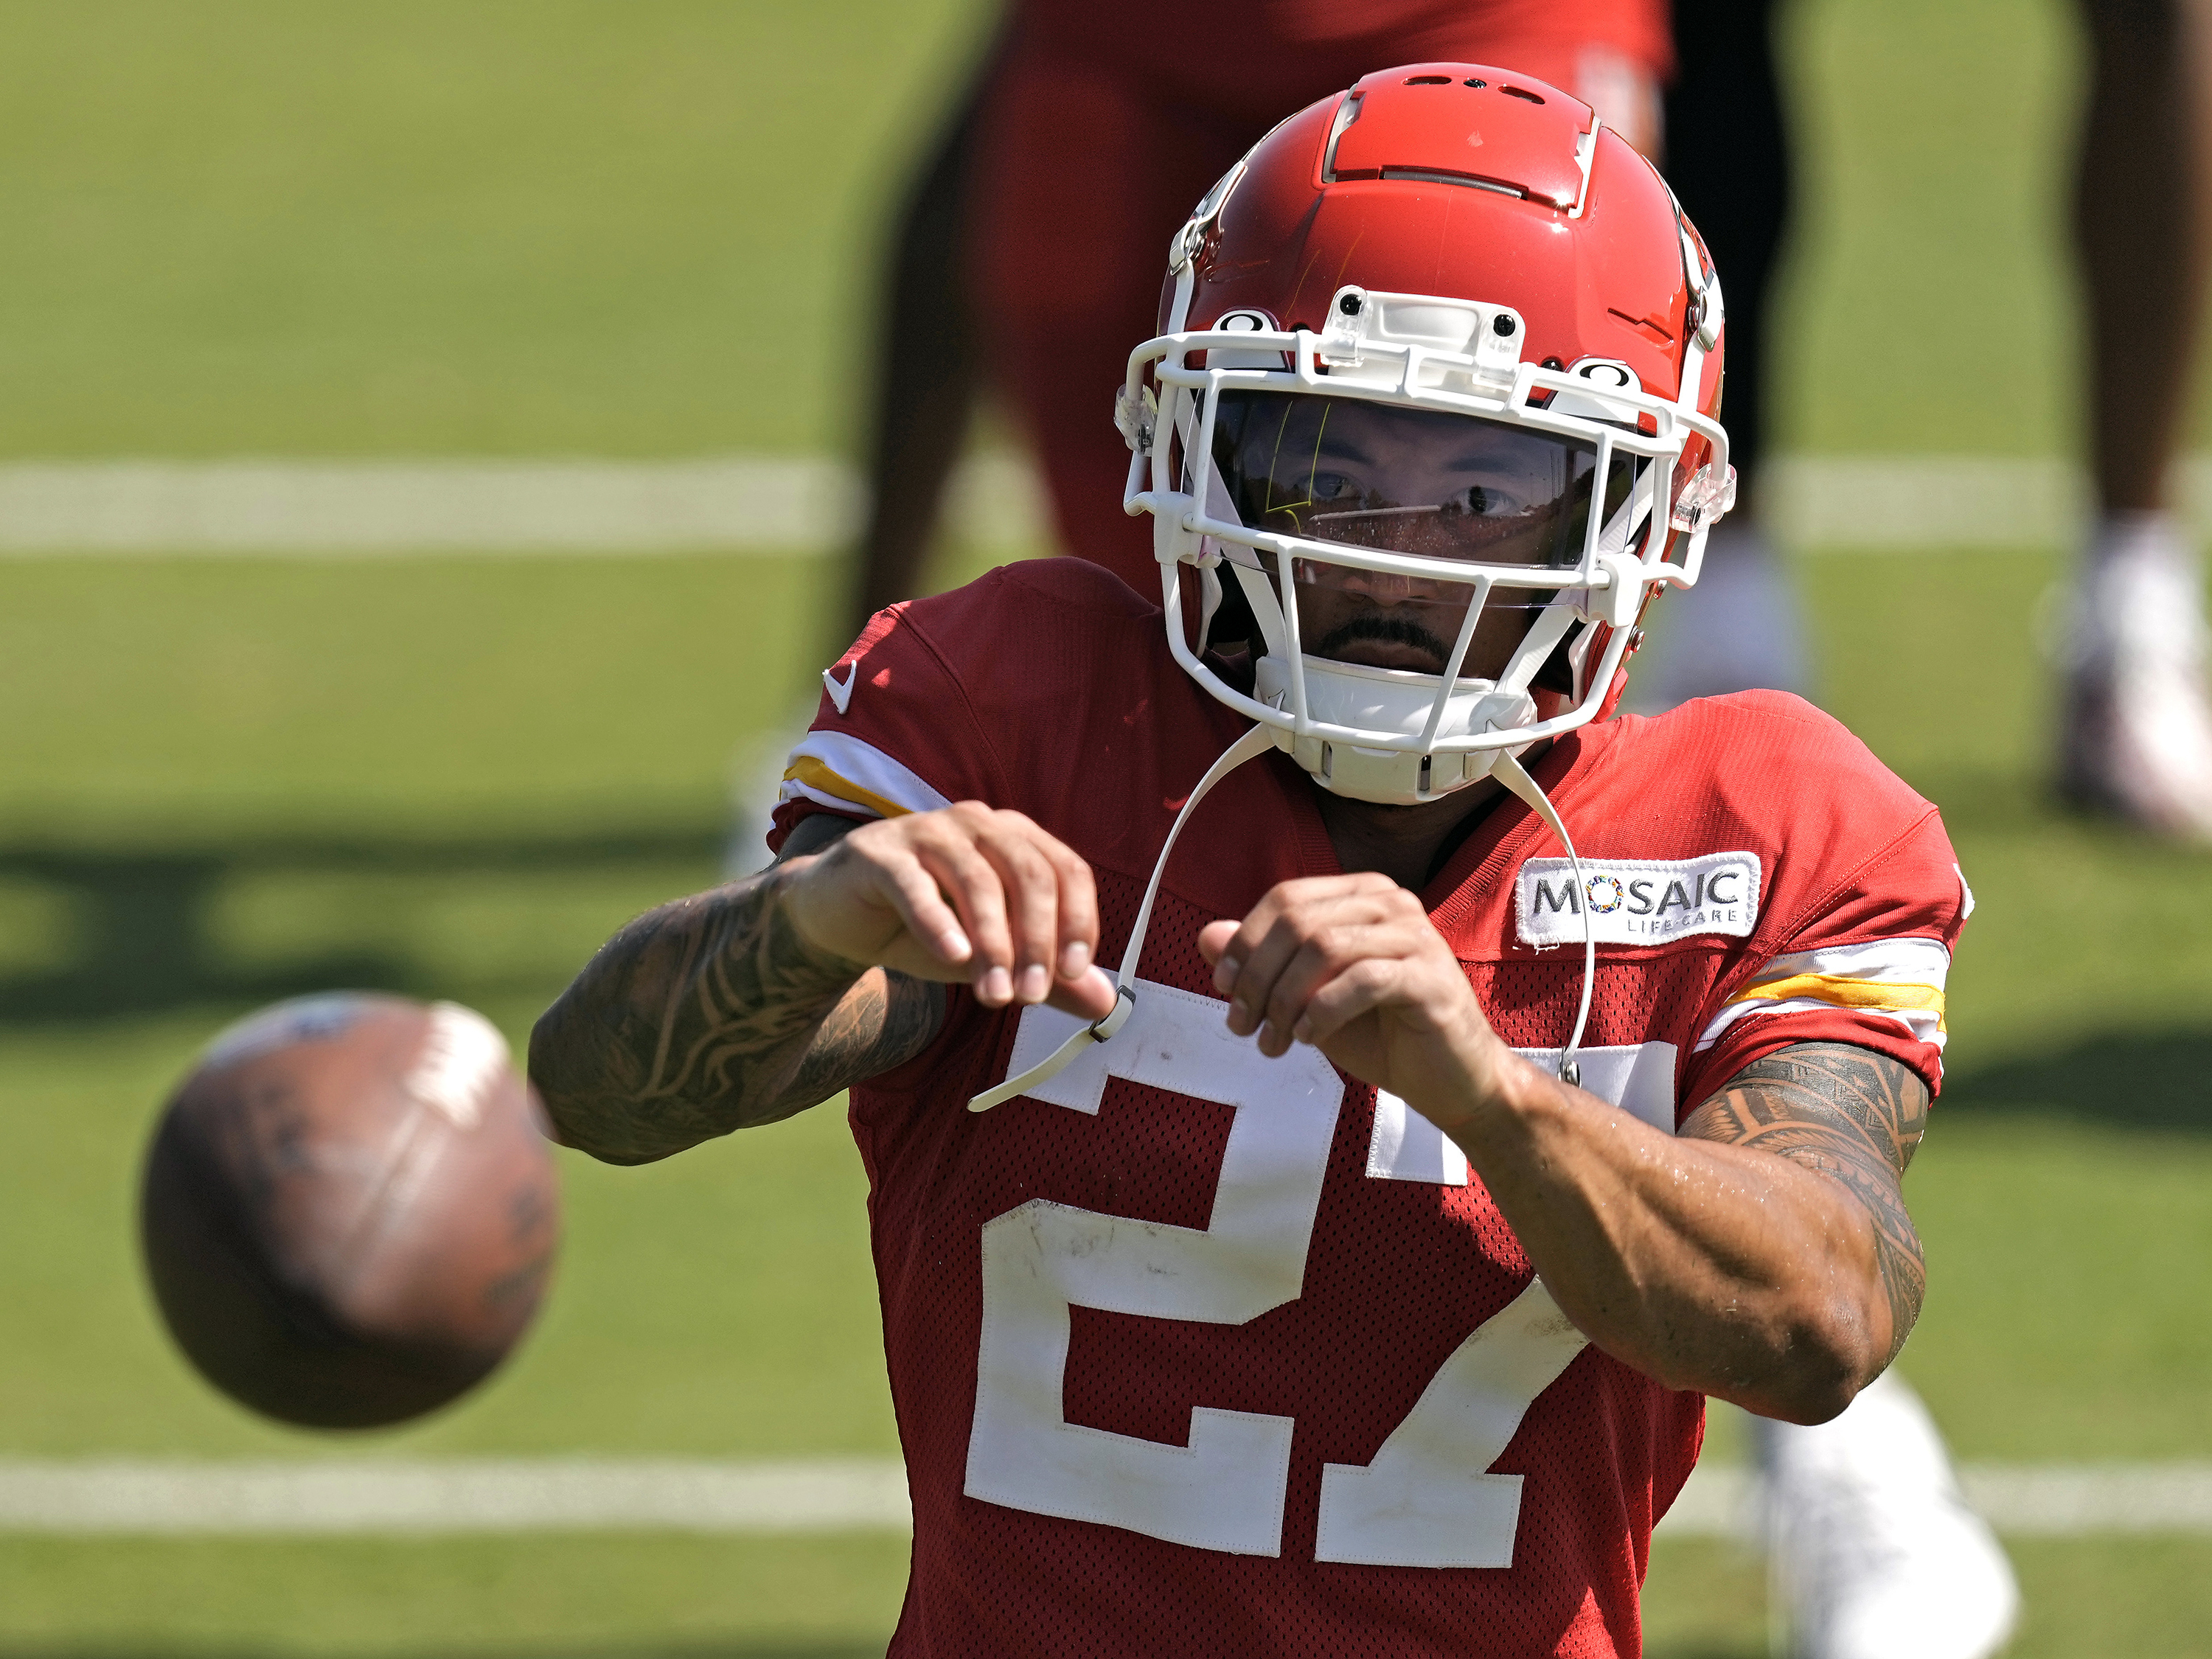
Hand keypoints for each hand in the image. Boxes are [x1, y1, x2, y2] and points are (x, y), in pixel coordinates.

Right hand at [780, 804, 1118, 1018]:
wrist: (839, 918)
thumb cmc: (925, 928)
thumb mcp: (992, 955)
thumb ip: (1046, 974)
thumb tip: (1105, 1002)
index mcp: (1013, 837)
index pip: (1066, 870)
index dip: (1079, 921)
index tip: (1077, 975)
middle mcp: (976, 823)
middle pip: (1028, 873)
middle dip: (1037, 940)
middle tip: (1031, 995)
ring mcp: (926, 831)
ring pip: (977, 881)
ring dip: (993, 943)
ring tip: (995, 995)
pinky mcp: (878, 852)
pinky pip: (915, 885)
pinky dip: (938, 923)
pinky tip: (953, 959)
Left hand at [1197, 874, 1509, 1129]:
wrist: (1453, 1082)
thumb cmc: (1383, 1035)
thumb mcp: (1308, 998)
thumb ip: (1263, 964)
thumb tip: (1207, 936)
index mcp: (1363, 896)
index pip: (1286, 899)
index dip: (1245, 941)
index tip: (1224, 989)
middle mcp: (1392, 903)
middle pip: (1299, 920)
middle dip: (1258, 975)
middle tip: (1242, 1024)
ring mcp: (1416, 936)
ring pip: (1325, 947)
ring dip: (1284, 998)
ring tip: (1273, 1040)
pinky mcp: (1430, 977)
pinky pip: (1362, 979)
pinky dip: (1323, 1010)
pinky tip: (1307, 1038)